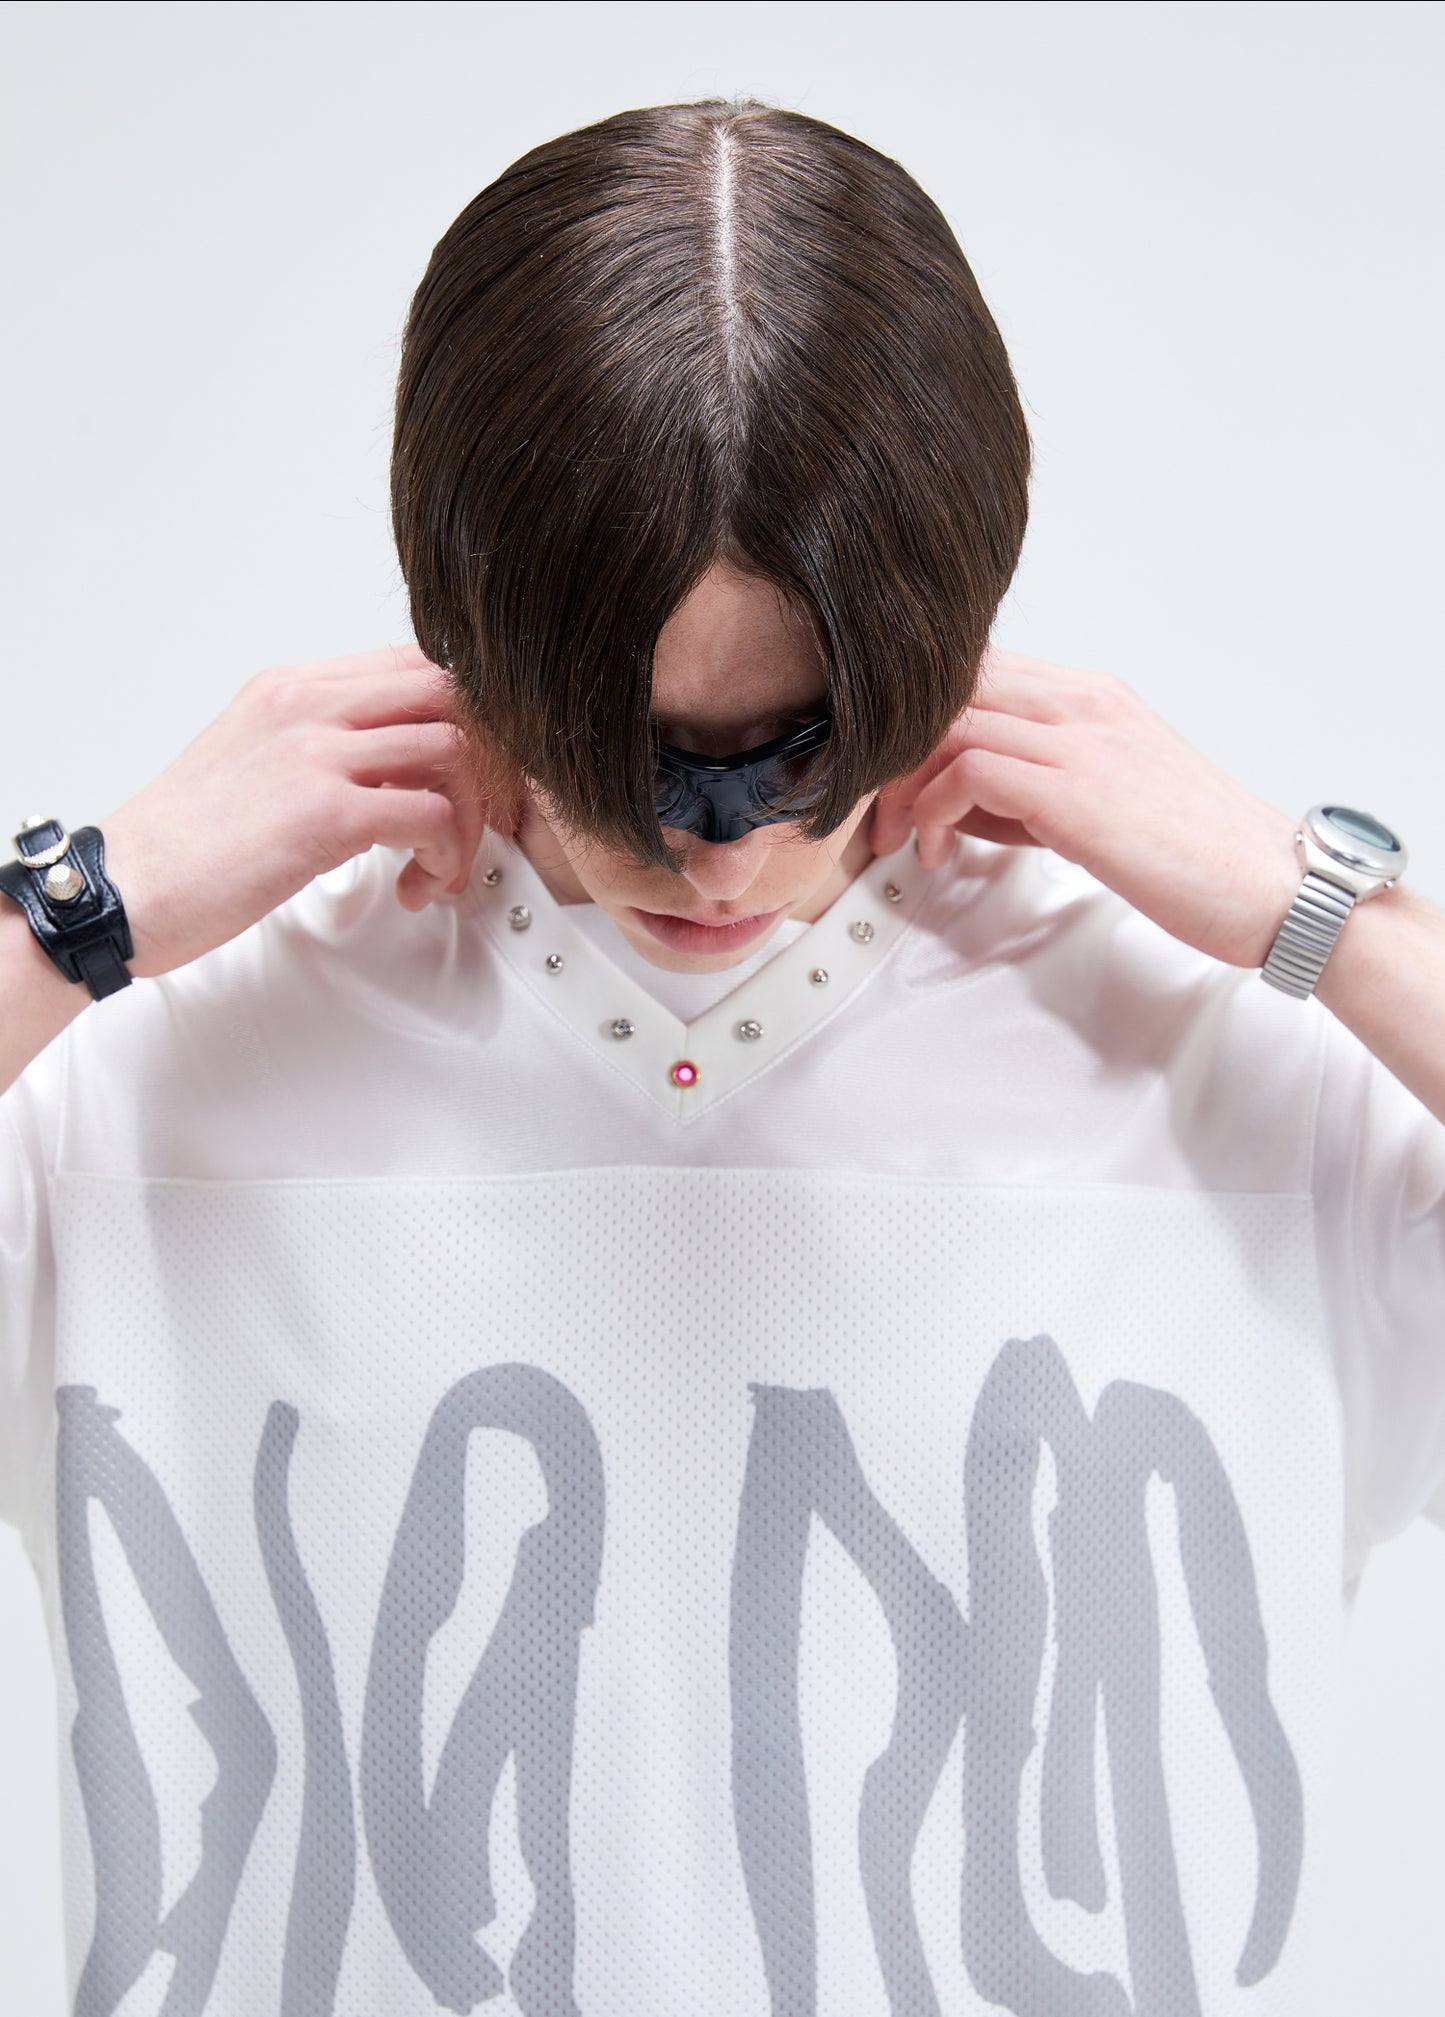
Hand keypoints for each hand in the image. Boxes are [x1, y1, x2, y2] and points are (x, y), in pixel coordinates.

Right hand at [98, 644, 500, 978]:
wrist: (126, 889)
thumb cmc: (183, 844)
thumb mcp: (251, 760)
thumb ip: (317, 746)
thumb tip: (386, 767)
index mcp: (291, 688)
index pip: (413, 663)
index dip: (459, 718)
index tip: (459, 775)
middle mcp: (307, 706)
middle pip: (448, 690)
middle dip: (481, 759)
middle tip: (470, 815)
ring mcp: (317, 754)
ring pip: (452, 750)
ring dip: (466, 817)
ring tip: (440, 863)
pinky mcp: (325, 813)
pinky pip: (430, 814)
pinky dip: (445, 856)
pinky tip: (418, 883)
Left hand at [868, 646, 1302, 968]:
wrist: (1274, 889)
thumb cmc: (1198, 858)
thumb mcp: (1104, 803)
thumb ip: (1029, 789)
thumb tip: (957, 801)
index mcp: (1092, 698)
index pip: (975, 674)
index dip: (916, 724)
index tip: (896, 777)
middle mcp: (1084, 703)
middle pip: (949, 687)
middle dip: (894, 750)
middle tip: (877, 809)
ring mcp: (1080, 739)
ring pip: (947, 721)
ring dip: (904, 785)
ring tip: (902, 837)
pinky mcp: (1075, 789)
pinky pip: (967, 770)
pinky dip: (933, 810)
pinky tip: (939, 851)